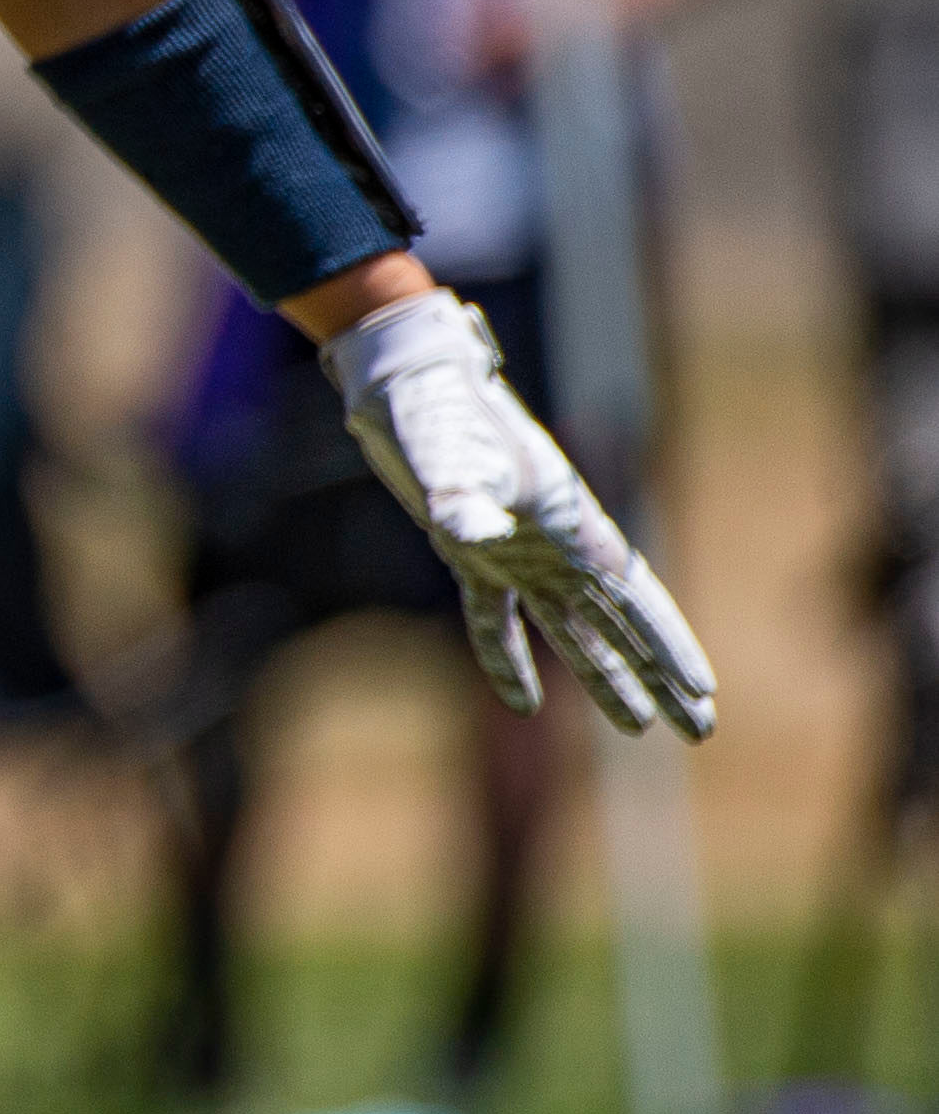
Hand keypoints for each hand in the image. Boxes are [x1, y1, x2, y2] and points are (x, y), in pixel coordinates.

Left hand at [321, 292, 716, 740]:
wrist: (408, 385)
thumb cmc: (443, 413)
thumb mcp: (455, 456)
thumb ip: (465, 496)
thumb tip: (467, 531)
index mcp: (574, 528)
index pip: (637, 601)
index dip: (669, 647)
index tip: (705, 692)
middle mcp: (555, 546)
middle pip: (619, 625)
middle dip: (660, 677)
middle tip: (701, 728)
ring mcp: (515, 552)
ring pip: (571, 630)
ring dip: (603, 676)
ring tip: (637, 725)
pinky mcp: (467, 555)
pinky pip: (496, 619)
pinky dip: (507, 658)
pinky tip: (521, 701)